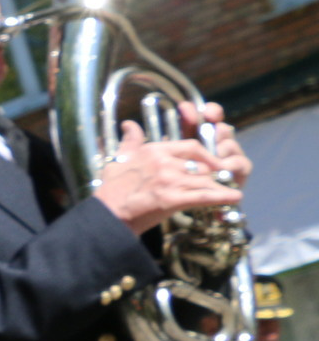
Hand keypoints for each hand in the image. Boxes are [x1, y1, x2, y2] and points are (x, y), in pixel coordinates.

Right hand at [96, 104, 247, 235]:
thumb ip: (130, 141)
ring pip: (205, 179)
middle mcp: (164, 162)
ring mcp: (169, 180)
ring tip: (232, 190)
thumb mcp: (118, 159)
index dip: (206, 154)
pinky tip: (234, 198)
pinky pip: (205, 196)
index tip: (211, 162)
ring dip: (221, 186)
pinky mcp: (172, 199)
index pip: (190, 146)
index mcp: (153, 151)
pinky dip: (222, 197)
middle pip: (202, 163)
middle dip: (214, 172)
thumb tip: (129, 125)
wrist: (106, 215)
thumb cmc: (111, 190)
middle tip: (222, 178)